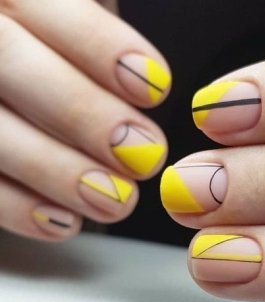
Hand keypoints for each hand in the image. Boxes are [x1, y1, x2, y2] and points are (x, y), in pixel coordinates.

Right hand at [0, 0, 170, 240]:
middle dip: (85, 114)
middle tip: (145, 154)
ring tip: (117, 200)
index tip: (155, 86)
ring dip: (58, 171)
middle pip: (10, 65)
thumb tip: (144, 72)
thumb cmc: (44, 61)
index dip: (99, 47)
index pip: (41, 4)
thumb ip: (88, 36)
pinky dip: (18, 208)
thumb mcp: (62, 28)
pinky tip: (64, 222)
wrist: (6, 88)